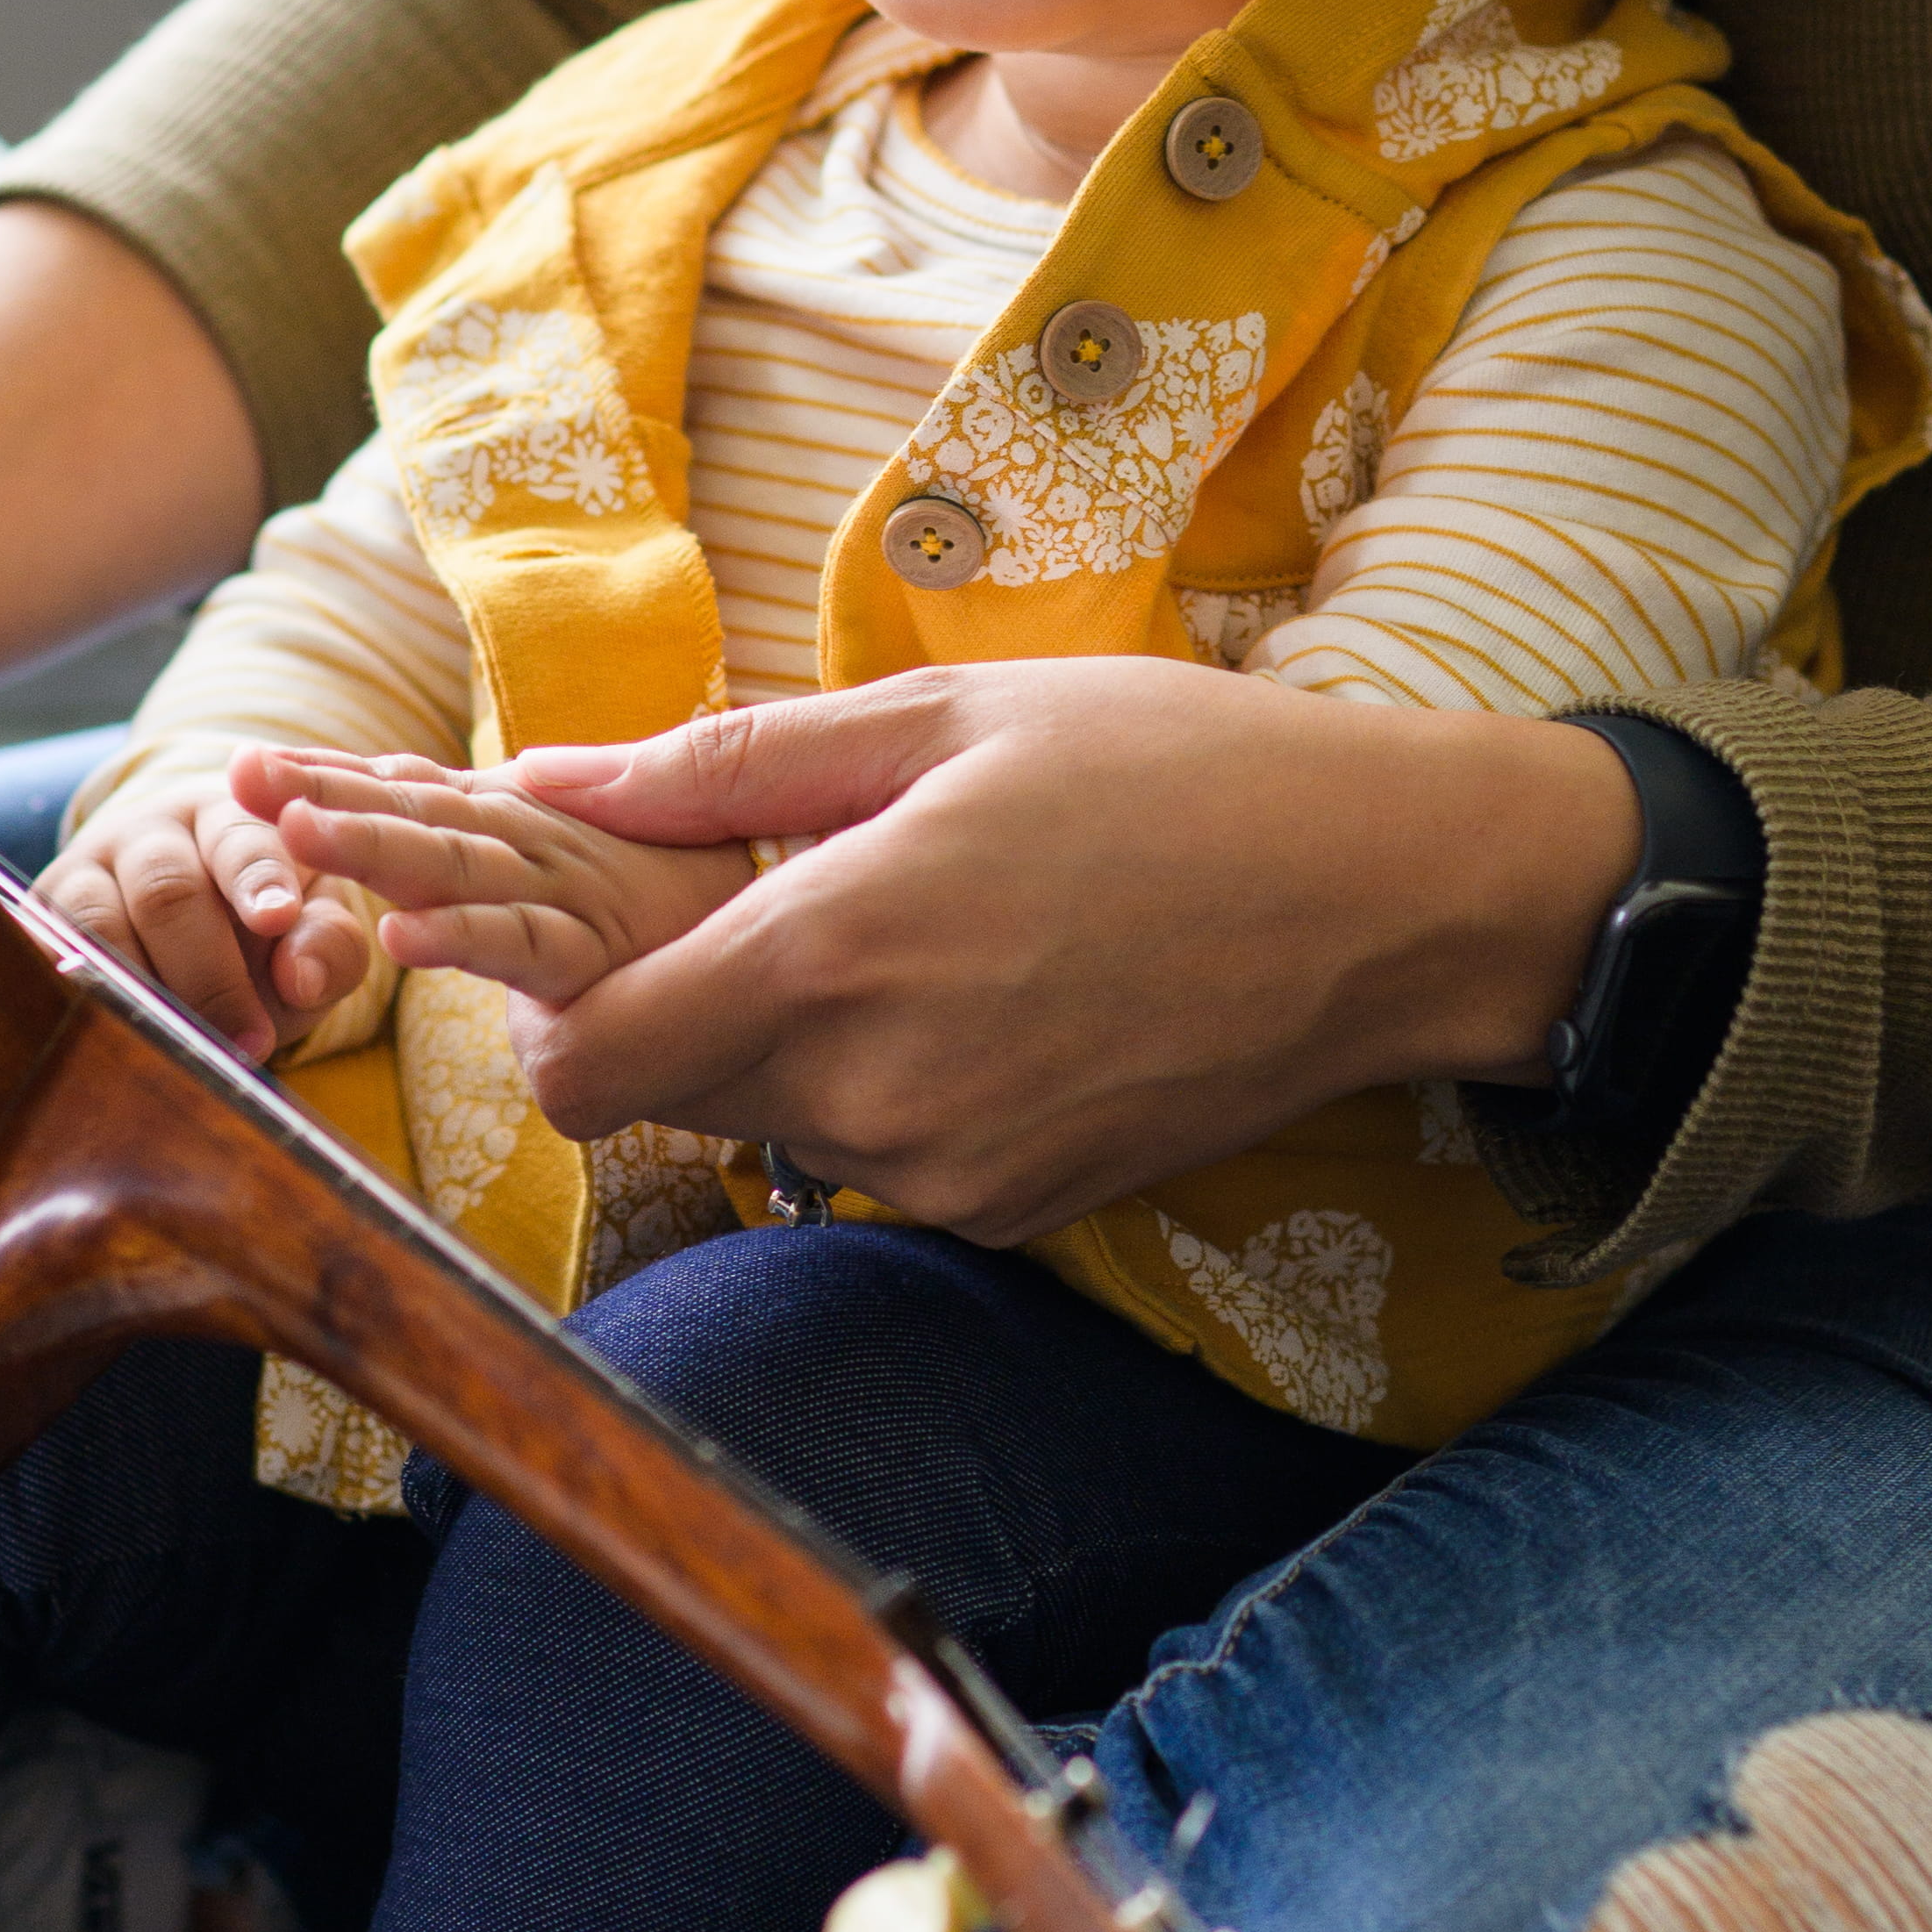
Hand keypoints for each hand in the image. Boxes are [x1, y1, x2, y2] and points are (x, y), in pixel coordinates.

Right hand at [39, 750, 381, 1064]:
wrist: (177, 920)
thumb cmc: (260, 925)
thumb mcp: (312, 928)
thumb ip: (328, 944)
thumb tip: (301, 978)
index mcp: (227, 818)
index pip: (240, 839)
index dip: (258, 878)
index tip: (278, 917)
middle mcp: (148, 833)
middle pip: (166, 888)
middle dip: (210, 974)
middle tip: (248, 1040)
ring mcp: (85, 871)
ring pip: (95, 923)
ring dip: (142, 994)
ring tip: (185, 1053)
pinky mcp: (39, 918)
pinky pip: (43, 954)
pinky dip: (73, 997)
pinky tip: (107, 1039)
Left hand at [254, 744, 752, 998]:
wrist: (833, 923)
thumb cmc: (731, 910)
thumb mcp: (616, 894)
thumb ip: (542, 895)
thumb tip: (480, 906)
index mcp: (545, 830)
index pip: (430, 795)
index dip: (344, 777)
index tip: (254, 765)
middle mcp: (553, 849)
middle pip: (426, 817)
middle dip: (326, 794)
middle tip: (235, 774)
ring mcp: (576, 895)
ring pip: (460, 869)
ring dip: (372, 847)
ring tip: (290, 830)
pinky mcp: (609, 954)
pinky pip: (526, 948)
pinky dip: (463, 938)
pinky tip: (398, 935)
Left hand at [501, 663, 1642, 1245]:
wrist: (1387, 903)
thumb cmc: (1175, 772)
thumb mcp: (946, 715)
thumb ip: (724, 764)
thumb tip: (543, 778)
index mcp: (837, 954)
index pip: (581, 1064)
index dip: (549, 1005)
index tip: (593, 927)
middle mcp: (874, 1096)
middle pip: (665, 1096)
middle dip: (670, 1007)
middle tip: (755, 897)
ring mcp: (945, 1175)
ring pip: (770, 1128)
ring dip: (785, 1045)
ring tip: (901, 930)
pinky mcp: (1010, 1216)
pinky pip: (875, 1160)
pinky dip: (881, 1086)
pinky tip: (977, 992)